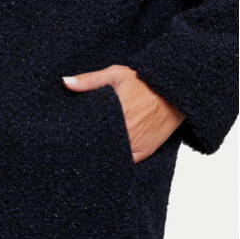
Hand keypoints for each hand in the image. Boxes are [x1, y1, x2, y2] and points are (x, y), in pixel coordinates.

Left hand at [62, 65, 184, 163]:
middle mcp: (126, 132)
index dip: (77, 136)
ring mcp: (136, 144)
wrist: (174, 92)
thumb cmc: (144, 82)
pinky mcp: (144, 152)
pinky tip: (106, 158)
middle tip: (72, 147)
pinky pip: (126, 163)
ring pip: (111, 157)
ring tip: (86, 155)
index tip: (66, 137)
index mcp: (115, 114)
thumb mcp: (116, 75)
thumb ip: (89, 80)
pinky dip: (116, 162)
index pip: (89, 132)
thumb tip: (65, 82)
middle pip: (99, 146)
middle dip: (86, 147)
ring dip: (101, 155)